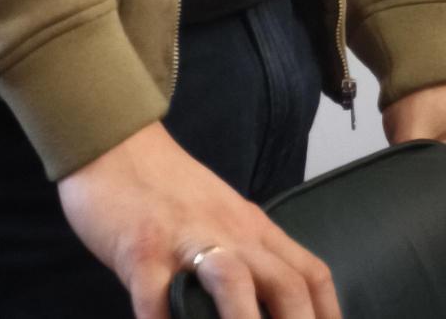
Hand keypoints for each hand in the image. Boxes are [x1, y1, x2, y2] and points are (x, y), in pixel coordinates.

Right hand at [57, 118, 342, 318]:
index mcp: (252, 228)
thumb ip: (246, 255)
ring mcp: (186, 241)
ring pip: (233, 283)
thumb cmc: (169, 190)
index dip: (328, 317)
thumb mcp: (221, 217)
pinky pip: (155, 296)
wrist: (117, 145)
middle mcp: (229, 235)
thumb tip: (271, 307)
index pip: (309, 274)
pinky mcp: (142, 249)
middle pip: (285, 284)